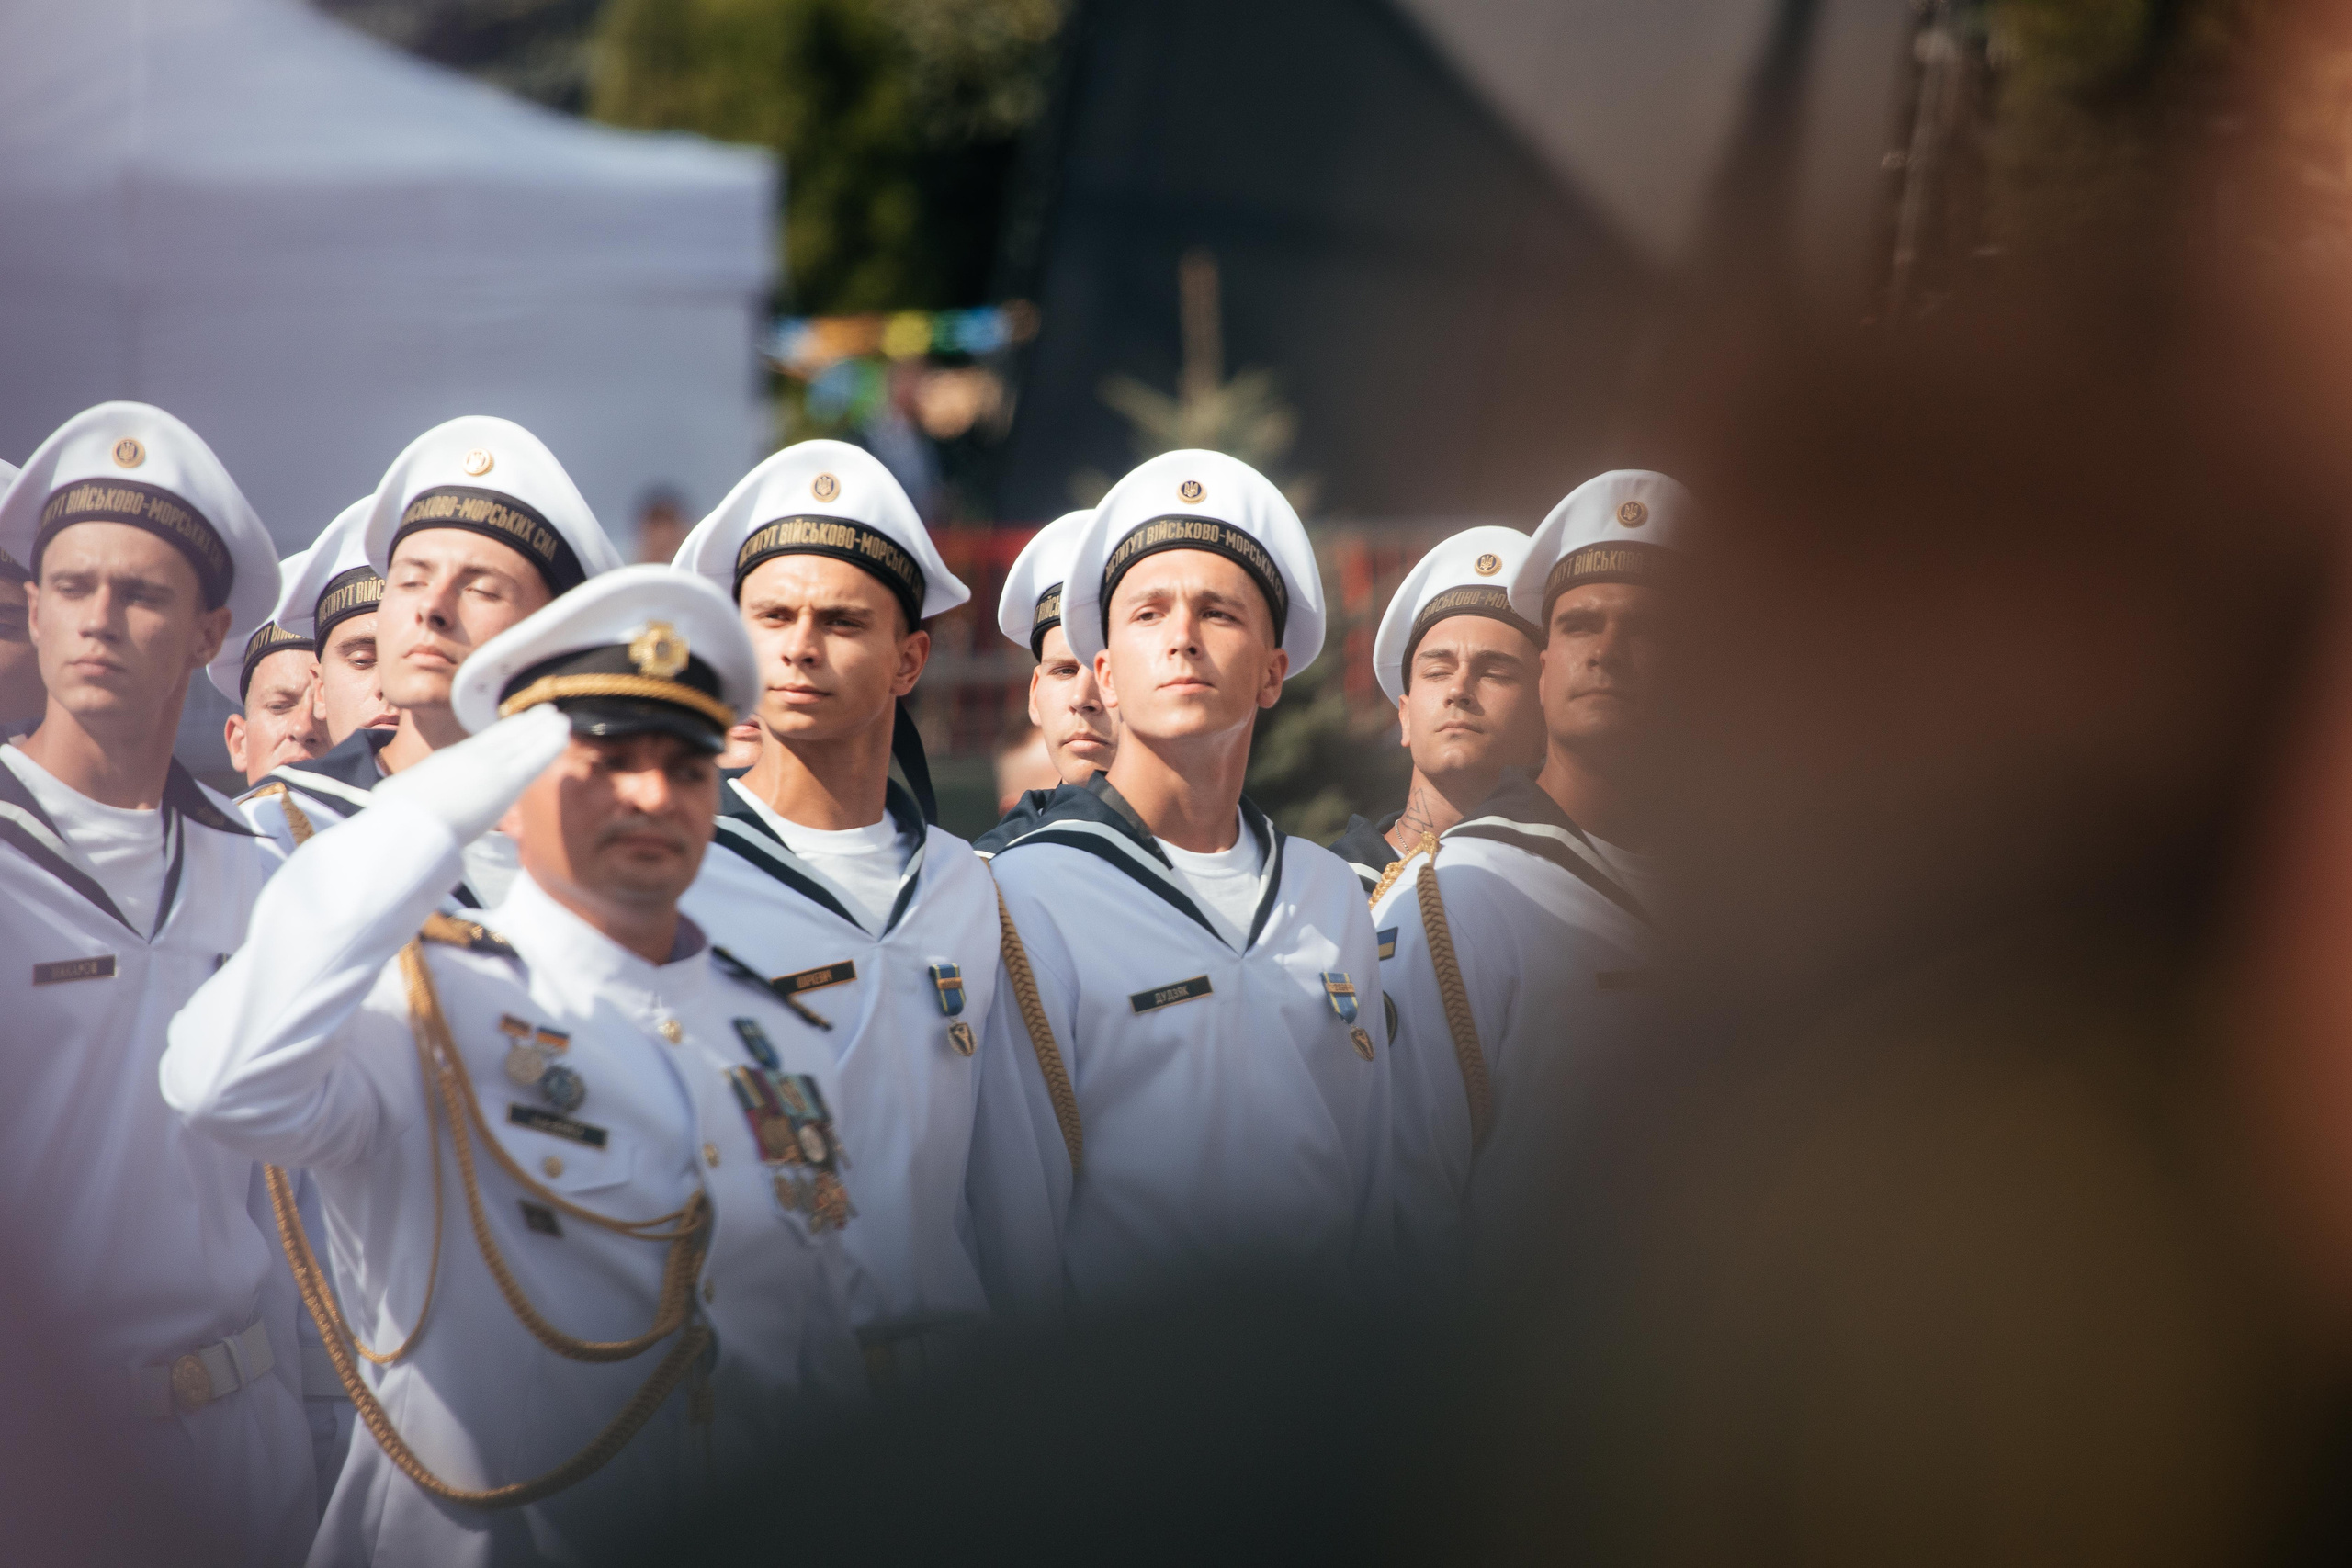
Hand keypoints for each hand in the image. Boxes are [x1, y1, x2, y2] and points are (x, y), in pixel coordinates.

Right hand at [370, 703, 569, 843]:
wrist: (407, 822)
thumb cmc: (397, 817)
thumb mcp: (397, 798)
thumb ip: (409, 796)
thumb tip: (386, 801)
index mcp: (450, 762)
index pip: (483, 744)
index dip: (503, 733)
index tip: (516, 725)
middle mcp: (471, 759)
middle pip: (506, 737)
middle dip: (526, 725)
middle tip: (544, 714)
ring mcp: (490, 767)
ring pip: (524, 742)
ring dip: (543, 730)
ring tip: (559, 719)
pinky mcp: (506, 781)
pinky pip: (535, 758)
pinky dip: (550, 744)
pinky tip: (564, 734)